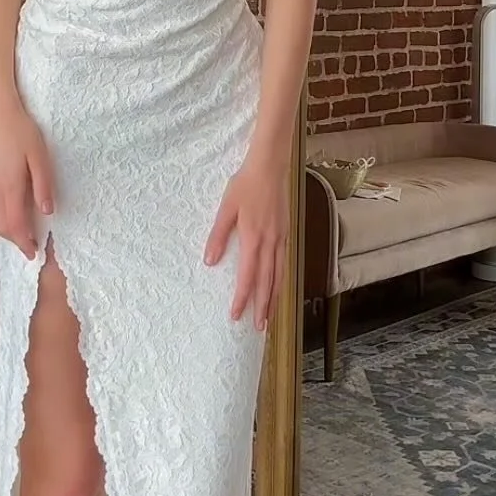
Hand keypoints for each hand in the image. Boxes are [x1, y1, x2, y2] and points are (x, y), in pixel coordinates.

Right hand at [0, 93, 54, 259]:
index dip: (24, 241)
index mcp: (9, 186)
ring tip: (16, 236)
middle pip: (0, 226)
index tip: (33, 253)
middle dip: (14, 241)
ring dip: (1, 234)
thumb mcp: (39, 156)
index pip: (15, 223)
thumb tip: (47, 211)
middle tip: (28, 247)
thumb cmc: (22, 132)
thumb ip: (43, 184)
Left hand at [204, 155, 289, 329]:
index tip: (237, 316)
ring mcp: (281, 238)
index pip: (248, 276)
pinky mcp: (286, 232)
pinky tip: (278, 286)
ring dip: (274, 298)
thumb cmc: (246, 184)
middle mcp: (271, 242)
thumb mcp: (226, 208)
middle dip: (262, 307)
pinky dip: (281, 280)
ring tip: (270, 316)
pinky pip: (285, 263)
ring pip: (279, 275)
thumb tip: (210, 262)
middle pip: (267, 282)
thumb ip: (218, 235)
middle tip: (259, 328)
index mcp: (254, 238)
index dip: (242, 298)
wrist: (271, 166)